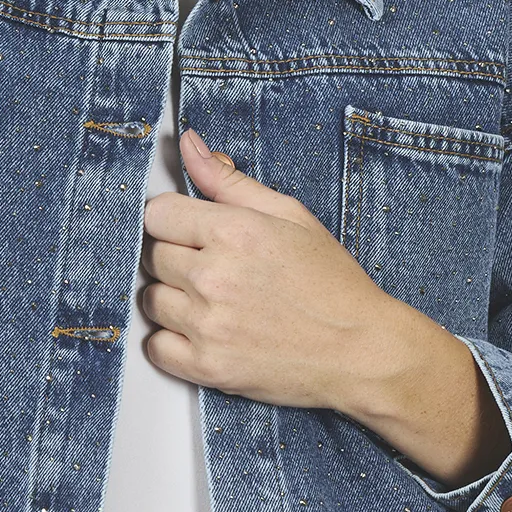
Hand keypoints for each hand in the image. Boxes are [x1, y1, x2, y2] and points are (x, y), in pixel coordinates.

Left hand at [140, 127, 404, 412]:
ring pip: (150, 300)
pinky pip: (155, 347)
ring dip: (172, 298)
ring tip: (211, 300)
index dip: (173, 220)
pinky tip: (201, 331)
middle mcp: (214, 276)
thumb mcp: (288, 215)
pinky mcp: (208, 367)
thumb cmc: (331, 284)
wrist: (361, 351)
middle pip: (152, 255)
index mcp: (234, 232)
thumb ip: (228, 181)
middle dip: (175, 257)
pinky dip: (170, 341)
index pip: (157, 214)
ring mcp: (208, 324)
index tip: (191, 230)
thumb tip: (188, 144)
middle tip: (211, 266)